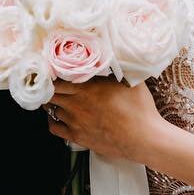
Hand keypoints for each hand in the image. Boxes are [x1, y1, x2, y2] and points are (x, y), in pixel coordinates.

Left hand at [46, 77, 160, 162]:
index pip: (57, 79)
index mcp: (87, 88)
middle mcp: (76, 105)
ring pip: (52, 109)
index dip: (52, 74)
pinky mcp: (77, 137)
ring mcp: (75, 122)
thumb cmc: (139, 110)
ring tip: (57, 98)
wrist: (143, 139)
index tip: (53, 71)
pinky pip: (54, 128)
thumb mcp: (130, 81)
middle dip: (50, 87)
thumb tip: (113, 56)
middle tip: (52, 83)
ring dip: (52, 102)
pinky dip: (51, 120)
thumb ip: (116, 69)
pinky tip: (56, 116)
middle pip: (51, 93)